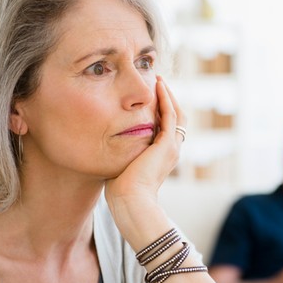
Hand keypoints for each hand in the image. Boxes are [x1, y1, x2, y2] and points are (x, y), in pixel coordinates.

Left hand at [105, 76, 184, 211]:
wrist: (130, 201)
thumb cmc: (121, 190)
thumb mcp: (122, 165)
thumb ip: (121, 153)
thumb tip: (105, 145)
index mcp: (162, 156)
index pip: (167, 127)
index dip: (161, 110)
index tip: (150, 97)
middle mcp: (171, 150)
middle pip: (176, 117)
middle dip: (167, 99)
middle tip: (158, 83)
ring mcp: (171, 147)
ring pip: (177, 113)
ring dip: (168, 95)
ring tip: (159, 81)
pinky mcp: (167, 144)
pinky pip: (171, 115)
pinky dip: (166, 99)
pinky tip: (159, 86)